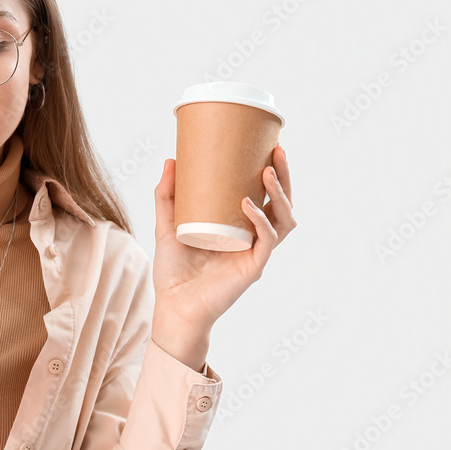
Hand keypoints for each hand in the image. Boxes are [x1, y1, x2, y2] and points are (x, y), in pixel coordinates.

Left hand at [151, 145, 296, 365]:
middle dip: (284, 176)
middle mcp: (253, 238)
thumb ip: (167, 196)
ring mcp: (255, 252)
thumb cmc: (172, 270)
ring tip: (267, 172)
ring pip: (284, 220)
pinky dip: (261, 220)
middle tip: (277, 151)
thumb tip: (171, 160)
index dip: (273, 171)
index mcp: (239, 227)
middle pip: (282, 203)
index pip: (265, 195)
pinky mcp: (252, 267)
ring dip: (280, 195)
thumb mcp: (166, 225)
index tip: (269, 144)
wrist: (172, 305)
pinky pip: (267, 240)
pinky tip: (249, 204)